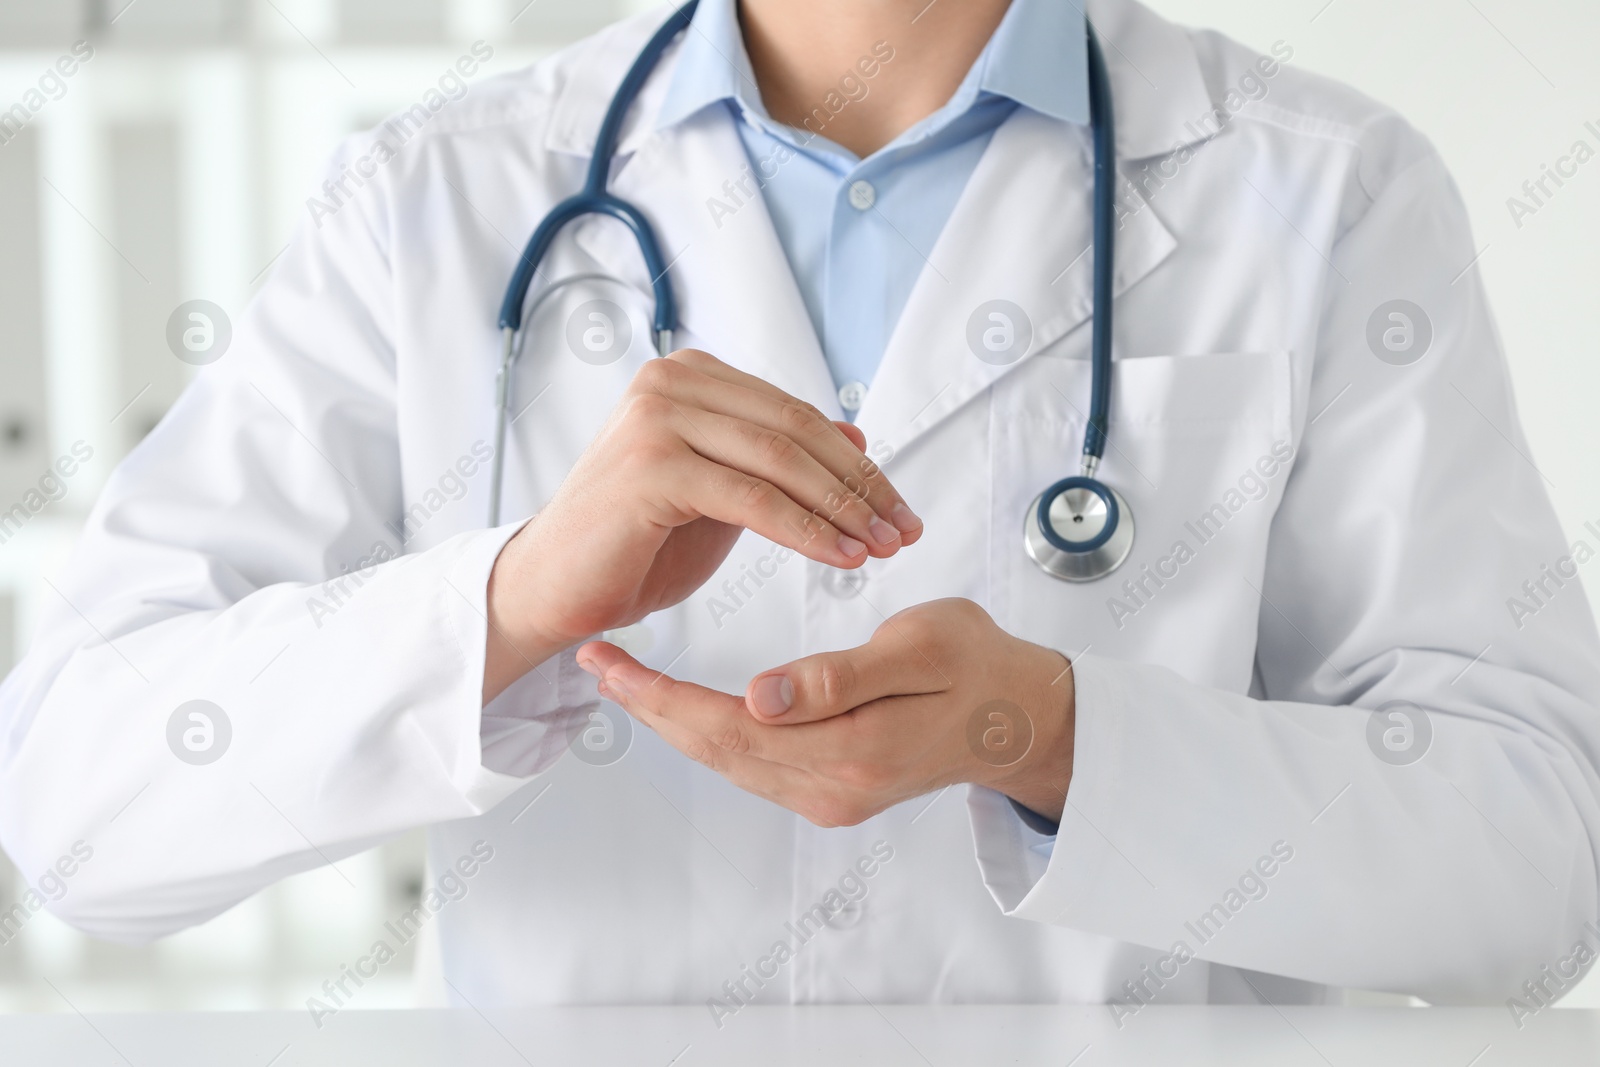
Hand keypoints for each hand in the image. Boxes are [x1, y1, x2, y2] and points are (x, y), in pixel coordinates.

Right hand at [484, 350, 922, 701]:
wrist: (555, 588)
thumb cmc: (636, 545)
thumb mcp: (725, 495)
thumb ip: (779, 461)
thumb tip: (856, 435)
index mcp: (690, 375)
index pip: (796, 414)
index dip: (857, 464)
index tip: (900, 509)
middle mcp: (670, 381)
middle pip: (796, 430)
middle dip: (862, 485)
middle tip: (904, 530)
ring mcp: (657, 417)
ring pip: (781, 461)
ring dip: (843, 509)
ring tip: (882, 548)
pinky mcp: (651, 466)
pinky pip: (752, 499)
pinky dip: (806, 530)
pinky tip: (841, 557)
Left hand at [575, 599, 1075, 825]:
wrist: (1023, 718)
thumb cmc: (979, 669)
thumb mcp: (920, 651)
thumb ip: (839, 676)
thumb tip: (760, 696)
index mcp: (852, 752)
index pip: (730, 726)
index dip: (662, 695)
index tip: (611, 662)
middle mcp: (833, 789)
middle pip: (717, 750)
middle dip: (650, 708)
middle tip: (596, 662)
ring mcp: (832, 797)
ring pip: (730, 760)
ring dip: (673, 721)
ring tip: (625, 678)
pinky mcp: (833, 790)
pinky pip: (754, 764)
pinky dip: (711, 733)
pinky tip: (686, 707)